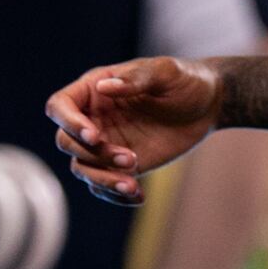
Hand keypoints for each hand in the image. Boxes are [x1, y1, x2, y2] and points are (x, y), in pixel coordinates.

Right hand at [46, 56, 223, 205]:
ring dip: (102, 179)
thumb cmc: (184, 81)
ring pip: (82, 168)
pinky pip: (103, 186)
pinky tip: (138, 196)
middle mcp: (93, 118)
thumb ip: (135, 79)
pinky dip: (115, 195)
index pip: (60, 106)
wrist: (207, 106)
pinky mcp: (120, 166)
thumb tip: (103, 87)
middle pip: (66, 142)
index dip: (69, 122)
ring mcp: (105, 144)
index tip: (94, 136)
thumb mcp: (165, 72)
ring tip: (132, 185)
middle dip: (93, 155)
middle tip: (131, 159)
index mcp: (95, 89)